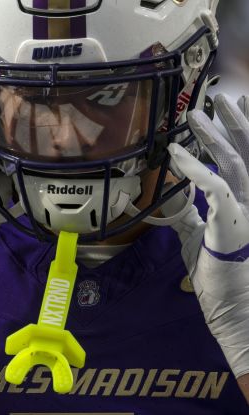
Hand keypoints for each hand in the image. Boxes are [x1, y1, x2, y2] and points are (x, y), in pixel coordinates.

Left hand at [167, 94, 248, 377]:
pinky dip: (195, 171)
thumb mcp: (198, 242)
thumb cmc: (221, 281)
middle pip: (246, 154)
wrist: (238, 313)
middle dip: (235, 122)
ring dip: (214, 137)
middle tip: (219, 96)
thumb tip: (176, 200)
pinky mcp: (235, 225)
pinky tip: (178, 157)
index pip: (246, 161)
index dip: (241, 133)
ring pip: (234, 163)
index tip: (234, 106)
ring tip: (195, 115)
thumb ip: (190, 218)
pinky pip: (216, 189)